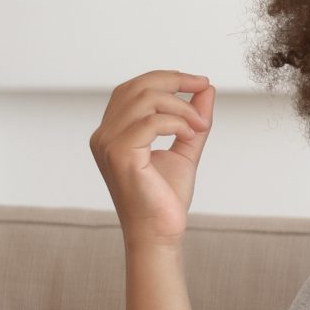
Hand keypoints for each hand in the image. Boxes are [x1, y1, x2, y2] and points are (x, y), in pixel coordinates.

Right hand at [89, 71, 214, 246]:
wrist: (160, 232)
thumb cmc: (166, 197)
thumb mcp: (185, 147)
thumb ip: (193, 118)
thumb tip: (205, 89)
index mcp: (112, 132)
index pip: (133, 89)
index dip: (166, 78)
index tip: (199, 82)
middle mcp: (103, 135)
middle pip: (138, 87)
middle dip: (175, 81)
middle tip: (203, 87)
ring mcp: (107, 144)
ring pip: (146, 100)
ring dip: (182, 107)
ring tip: (200, 126)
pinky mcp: (119, 155)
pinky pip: (151, 122)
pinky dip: (178, 123)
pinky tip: (190, 135)